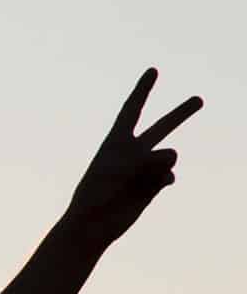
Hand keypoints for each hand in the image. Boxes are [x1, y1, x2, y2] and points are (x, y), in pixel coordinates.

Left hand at [60, 68, 201, 250]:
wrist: (93, 223)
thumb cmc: (98, 193)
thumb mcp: (121, 168)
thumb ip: (149, 157)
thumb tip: (172, 158)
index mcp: (116, 140)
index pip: (132, 108)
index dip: (143, 89)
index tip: (154, 70)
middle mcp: (133, 151)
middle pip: (162, 126)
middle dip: (181, 113)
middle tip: (199, 99)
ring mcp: (145, 168)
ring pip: (168, 156)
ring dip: (160, 164)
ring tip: (141, 176)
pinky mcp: (153, 185)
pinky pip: (169, 175)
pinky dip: (164, 178)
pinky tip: (155, 187)